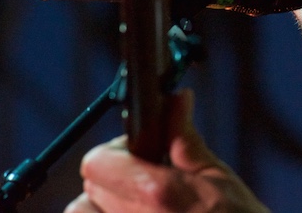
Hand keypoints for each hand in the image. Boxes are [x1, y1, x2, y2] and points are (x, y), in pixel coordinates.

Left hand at [65, 89, 269, 212]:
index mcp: (157, 193)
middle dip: (113, 176)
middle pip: (89, 187)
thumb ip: (185, 139)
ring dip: (102, 205)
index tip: (141, 152)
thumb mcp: (218, 177)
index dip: (116, 151)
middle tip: (148, 178)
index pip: (97, 162)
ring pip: (83, 212)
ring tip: (138, 205)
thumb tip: (176, 99)